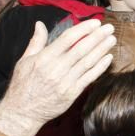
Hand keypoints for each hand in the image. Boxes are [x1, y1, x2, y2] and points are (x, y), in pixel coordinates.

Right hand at [0, 20, 114, 135]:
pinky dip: (100, 67)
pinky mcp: (72, 93)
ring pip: (88, 62)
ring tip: (112, 39)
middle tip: (109, 28)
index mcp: (44, 58)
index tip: (95, 23)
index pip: (68, 38)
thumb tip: (39, 24)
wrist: (23, 112)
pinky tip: (108, 58)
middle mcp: (56, 68)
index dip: (83, 29)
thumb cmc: (22, 85)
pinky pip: (89, 77)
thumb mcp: (24, 61)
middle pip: (81, 49)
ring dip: (102, 49)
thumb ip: (36, 42)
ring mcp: (66, 81)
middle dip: (97, 37)